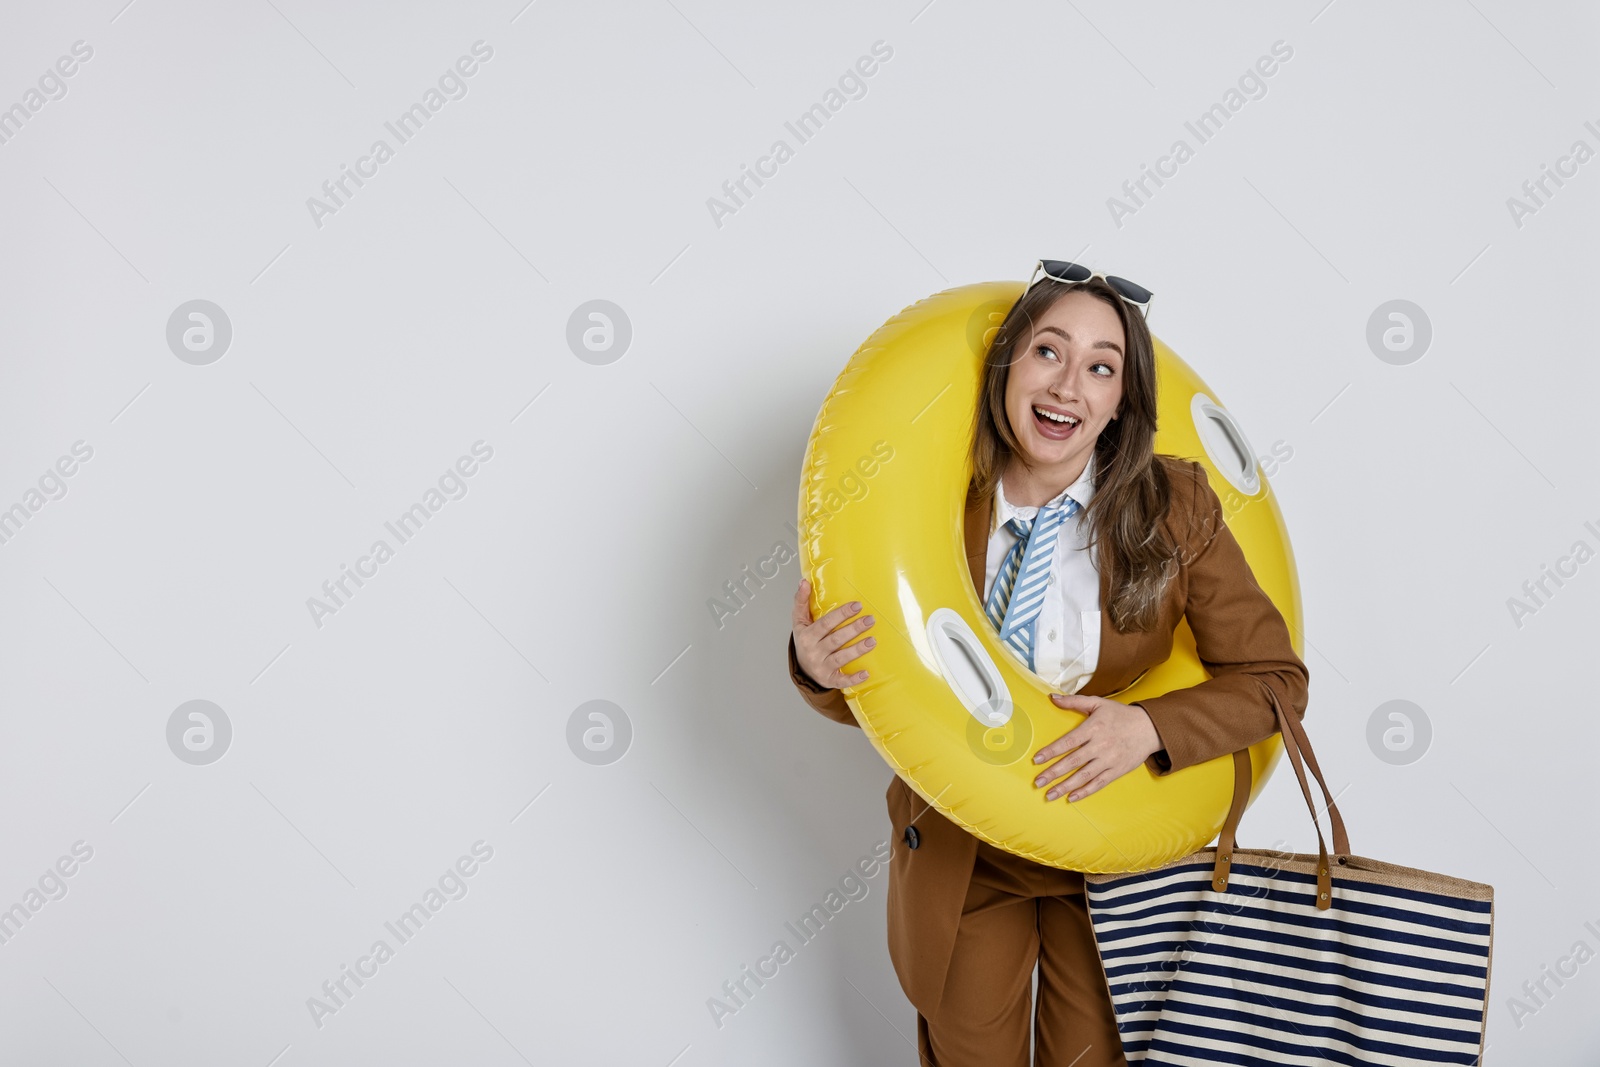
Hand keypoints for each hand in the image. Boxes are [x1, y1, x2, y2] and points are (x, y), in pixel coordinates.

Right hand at [792, 578, 875, 689]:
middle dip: (854, 629)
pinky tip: (866, 674)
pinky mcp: (829, 679)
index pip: (825, 623)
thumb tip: (804, 581)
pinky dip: (853, 678)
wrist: (802, 668)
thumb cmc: (806, 640)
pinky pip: (841, 680)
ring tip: (872, 641)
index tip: (857, 605)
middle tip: (871, 620)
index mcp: (807, 636)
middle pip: (835, 640)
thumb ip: (801, 601)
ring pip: (840, 658)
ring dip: (857, 650)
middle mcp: (813, 652)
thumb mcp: (800, 621)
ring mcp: (821, 667)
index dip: (841, 614)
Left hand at [1032, 693, 1162, 802]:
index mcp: (1093, 728)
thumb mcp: (1098, 703)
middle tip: (1038, 782)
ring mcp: (1109, 760)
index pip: (1068, 742)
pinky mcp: (1117, 770)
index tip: (1037, 760)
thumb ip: (1074, 701)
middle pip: (1073, 762)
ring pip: (1084, 776)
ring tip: (1050, 794)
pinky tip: (1072, 797)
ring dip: (1066, 786)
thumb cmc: (1121, 715)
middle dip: (1054, 773)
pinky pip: (1099, 783)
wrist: (1150, 728)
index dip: (1051, 751)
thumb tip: (1052, 697)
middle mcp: (1100, 745)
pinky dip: (1085, 791)